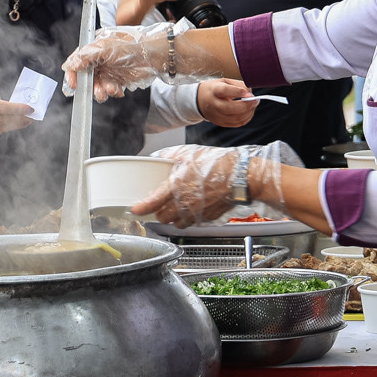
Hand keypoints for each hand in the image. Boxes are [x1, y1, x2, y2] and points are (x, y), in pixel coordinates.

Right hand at [63, 25, 172, 99]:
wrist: (154, 55)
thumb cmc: (131, 45)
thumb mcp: (105, 47)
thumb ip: (86, 55)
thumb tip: (72, 64)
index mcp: (94, 47)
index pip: (76, 60)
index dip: (72, 73)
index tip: (73, 84)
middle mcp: (99, 59)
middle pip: (85, 76)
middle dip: (90, 85)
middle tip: (96, 90)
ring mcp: (108, 69)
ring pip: (97, 85)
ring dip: (102, 90)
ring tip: (111, 89)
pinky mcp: (117, 79)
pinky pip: (109, 90)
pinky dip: (112, 92)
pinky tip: (119, 89)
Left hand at [135, 144, 290, 225]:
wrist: (241, 177)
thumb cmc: (218, 164)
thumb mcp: (190, 153)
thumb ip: (170, 155)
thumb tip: (158, 156)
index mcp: (177, 186)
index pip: (152, 202)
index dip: (141, 208)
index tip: (135, 210)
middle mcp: (184, 203)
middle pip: (162, 217)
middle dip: (159, 212)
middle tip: (160, 204)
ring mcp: (196, 213)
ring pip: (176, 223)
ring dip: (173, 217)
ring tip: (176, 206)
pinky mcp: (206, 218)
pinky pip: (192, 223)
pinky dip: (188, 218)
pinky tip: (192, 207)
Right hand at [197, 79, 259, 127]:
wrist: (200, 100)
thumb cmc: (215, 89)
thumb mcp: (224, 81)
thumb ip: (238, 85)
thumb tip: (250, 93)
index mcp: (214, 90)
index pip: (224, 91)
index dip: (237, 92)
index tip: (249, 93)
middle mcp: (213, 104)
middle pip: (230, 108)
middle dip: (246, 105)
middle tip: (255, 100)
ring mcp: (216, 115)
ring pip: (235, 118)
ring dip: (248, 112)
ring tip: (253, 105)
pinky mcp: (220, 123)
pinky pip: (236, 124)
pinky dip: (246, 118)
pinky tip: (249, 112)